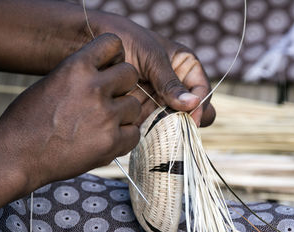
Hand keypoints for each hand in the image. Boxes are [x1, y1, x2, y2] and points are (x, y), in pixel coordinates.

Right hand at [0, 33, 140, 189]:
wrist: (16, 156)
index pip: (114, 43)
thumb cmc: (28, 119)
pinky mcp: (111, 142)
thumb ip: (82, 75)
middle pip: (131, 75)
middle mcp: (94, 87)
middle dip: (123, 86)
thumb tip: (108, 73)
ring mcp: (105, 116)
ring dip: (123, 115)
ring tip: (102, 124)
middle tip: (108, 100)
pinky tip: (106, 139)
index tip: (109, 69)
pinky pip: (134, 133)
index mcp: (76, 67)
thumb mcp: (52, 82)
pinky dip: (123, 138)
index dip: (114, 57)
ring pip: (135, 106)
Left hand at [89, 11, 214, 126]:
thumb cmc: (124, 38)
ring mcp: (158, 99)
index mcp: (185, 66)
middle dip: (185, 121)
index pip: (202, 90)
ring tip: (155, 132)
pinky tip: (141, 131)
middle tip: (175, 128)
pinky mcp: (141, 110)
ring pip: (171, 122)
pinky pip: (152, 126)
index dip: (200, 106)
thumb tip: (193, 104)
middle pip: (191, 111)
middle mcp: (174, 85)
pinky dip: (149, 131)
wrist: (90, 40)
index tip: (191, 121)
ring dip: (166, 128)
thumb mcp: (151, 57)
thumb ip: (169, 82)